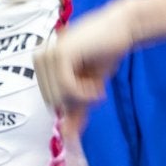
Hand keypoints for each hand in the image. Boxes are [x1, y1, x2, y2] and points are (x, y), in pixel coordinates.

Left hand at [33, 0, 145, 114]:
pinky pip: (66, 88)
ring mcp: (49, 54)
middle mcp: (40, 57)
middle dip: (78, 100)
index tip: (92, 90)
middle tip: (96, 87)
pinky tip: (97, 85)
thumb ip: (76, 109)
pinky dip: (85, 93)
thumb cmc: (105, 54)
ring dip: (83, 97)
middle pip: (53, 100)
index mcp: (41, 63)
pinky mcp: (61, 53)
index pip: (50, 100)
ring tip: (96, 84)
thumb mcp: (87, 87)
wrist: (124, 28)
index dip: (74, 102)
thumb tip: (67, 137)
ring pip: (58, 96)